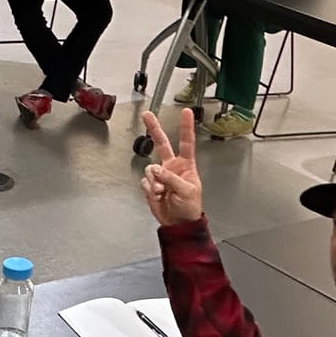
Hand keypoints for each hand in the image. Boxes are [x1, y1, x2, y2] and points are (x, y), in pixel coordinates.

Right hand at [139, 109, 203, 225]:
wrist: (178, 224)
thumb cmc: (190, 208)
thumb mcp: (187, 191)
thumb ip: (172, 178)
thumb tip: (157, 170)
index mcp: (186, 166)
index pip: (186, 142)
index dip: (186, 127)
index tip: (186, 112)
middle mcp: (172, 167)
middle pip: (162, 144)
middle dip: (154, 129)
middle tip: (147, 115)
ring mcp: (160, 176)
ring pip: (150, 168)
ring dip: (154, 180)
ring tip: (161, 191)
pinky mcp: (151, 185)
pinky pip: (145, 182)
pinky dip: (149, 189)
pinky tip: (157, 195)